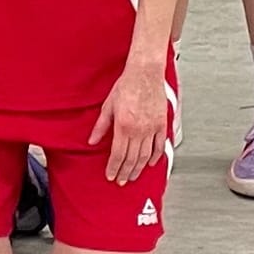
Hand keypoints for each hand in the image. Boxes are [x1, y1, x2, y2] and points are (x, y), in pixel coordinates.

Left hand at [87, 56, 170, 185]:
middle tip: (121, 181)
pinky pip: (159, 146)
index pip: (118, 154)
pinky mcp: (161, 124)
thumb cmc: (127, 85)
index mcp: (124, 125)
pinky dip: (155, 157)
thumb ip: (101, 125)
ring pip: (145, 156)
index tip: (110, 176)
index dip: (113, 168)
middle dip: (125, 172)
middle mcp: (139, 130)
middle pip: (131, 159)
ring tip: (133, 176)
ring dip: (138, 169)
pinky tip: (151, 163)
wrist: (145, 72)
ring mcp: (151, 128)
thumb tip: (92, 140)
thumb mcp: (108, 105)